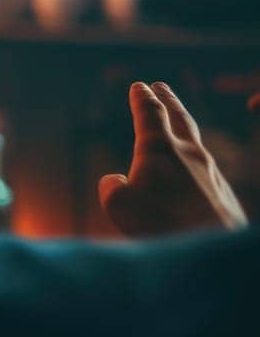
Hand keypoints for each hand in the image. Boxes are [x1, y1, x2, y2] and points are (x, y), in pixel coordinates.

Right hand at [98, 82, 248, 237]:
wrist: (214, 251)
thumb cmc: (162, 226)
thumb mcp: (117, 205)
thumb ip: (111, 187)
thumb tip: (117, 181)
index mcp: (159, 149)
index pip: (149, 113)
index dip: (142, 98)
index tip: (139, 86)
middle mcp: (189, 153)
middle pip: (179, 117)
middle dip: (168, 100)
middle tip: (161, 87)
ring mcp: (211, 173)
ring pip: (196, 143)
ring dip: (184, 130)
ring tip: (177, 127)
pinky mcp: (225, 194)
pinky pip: (206, 171)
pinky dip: (194, 164)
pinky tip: (191, 175)